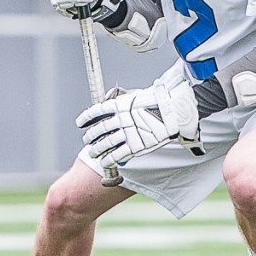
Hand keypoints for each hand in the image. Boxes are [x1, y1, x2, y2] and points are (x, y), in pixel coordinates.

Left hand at [76, 77, 202, 166]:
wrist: (174, 111)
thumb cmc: (157, 101)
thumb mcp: (136, 95)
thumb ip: (122, 99)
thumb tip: (110, 98)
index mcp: (119, 105)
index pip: (95, 112)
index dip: (85, 119)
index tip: (81, 123)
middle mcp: (120, 120)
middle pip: (99, 130)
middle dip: (90, 136)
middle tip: (88, 140)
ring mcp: (127, 134)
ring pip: (105, 144)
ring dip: (96, 150)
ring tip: (93, 152)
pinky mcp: (136, 147)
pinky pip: (116, 155)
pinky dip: (108, 160)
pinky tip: (104, 161)